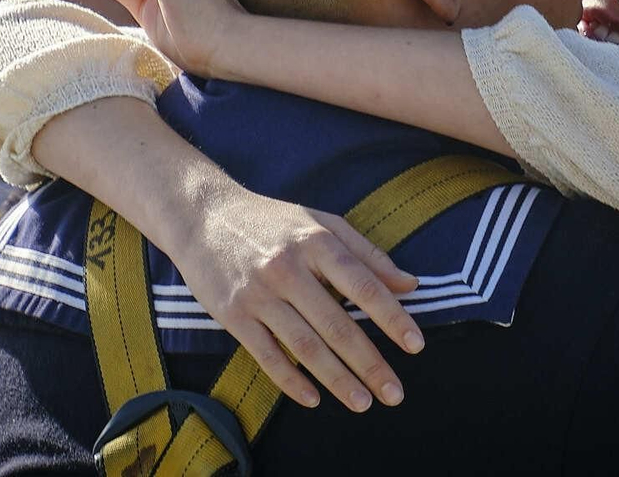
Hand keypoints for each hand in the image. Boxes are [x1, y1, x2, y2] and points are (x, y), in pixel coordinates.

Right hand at [169, 178, 426, 412]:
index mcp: (316, 242)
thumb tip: (411, 285)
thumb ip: (367, 255)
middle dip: (369, 363)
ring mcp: (258, 292)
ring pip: (304, 345)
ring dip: (336, 379)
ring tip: (363, 403)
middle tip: (394, 393)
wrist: (203, 215)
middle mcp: (288, 268)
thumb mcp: (321, 224)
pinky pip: (266, 354)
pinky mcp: (232, 313)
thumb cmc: (272, 222)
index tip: (415, 346)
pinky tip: (313, 399)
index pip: (362, 285)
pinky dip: (290, 380)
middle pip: (336, 324)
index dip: (391, 317)